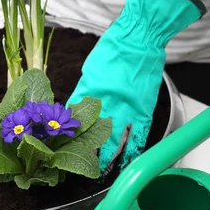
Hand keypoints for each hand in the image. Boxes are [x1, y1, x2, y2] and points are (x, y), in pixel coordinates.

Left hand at [67, 0, 204, 171]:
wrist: (140, 37)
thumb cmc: (113, 50)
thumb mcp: (89, 72)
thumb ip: (82, 94)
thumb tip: (74, 112)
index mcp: (90, 95)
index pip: (77, 125)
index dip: (71, 142)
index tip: (65, 153)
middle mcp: (107, 105)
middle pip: (95, 138)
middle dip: (89, 156)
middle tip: (84, 169)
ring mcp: (127, 109)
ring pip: (116, 141)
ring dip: (110, 158)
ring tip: (104, 172)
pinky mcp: (144, 109)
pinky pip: (138, 135)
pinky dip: (132, 149)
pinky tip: (128, 160)